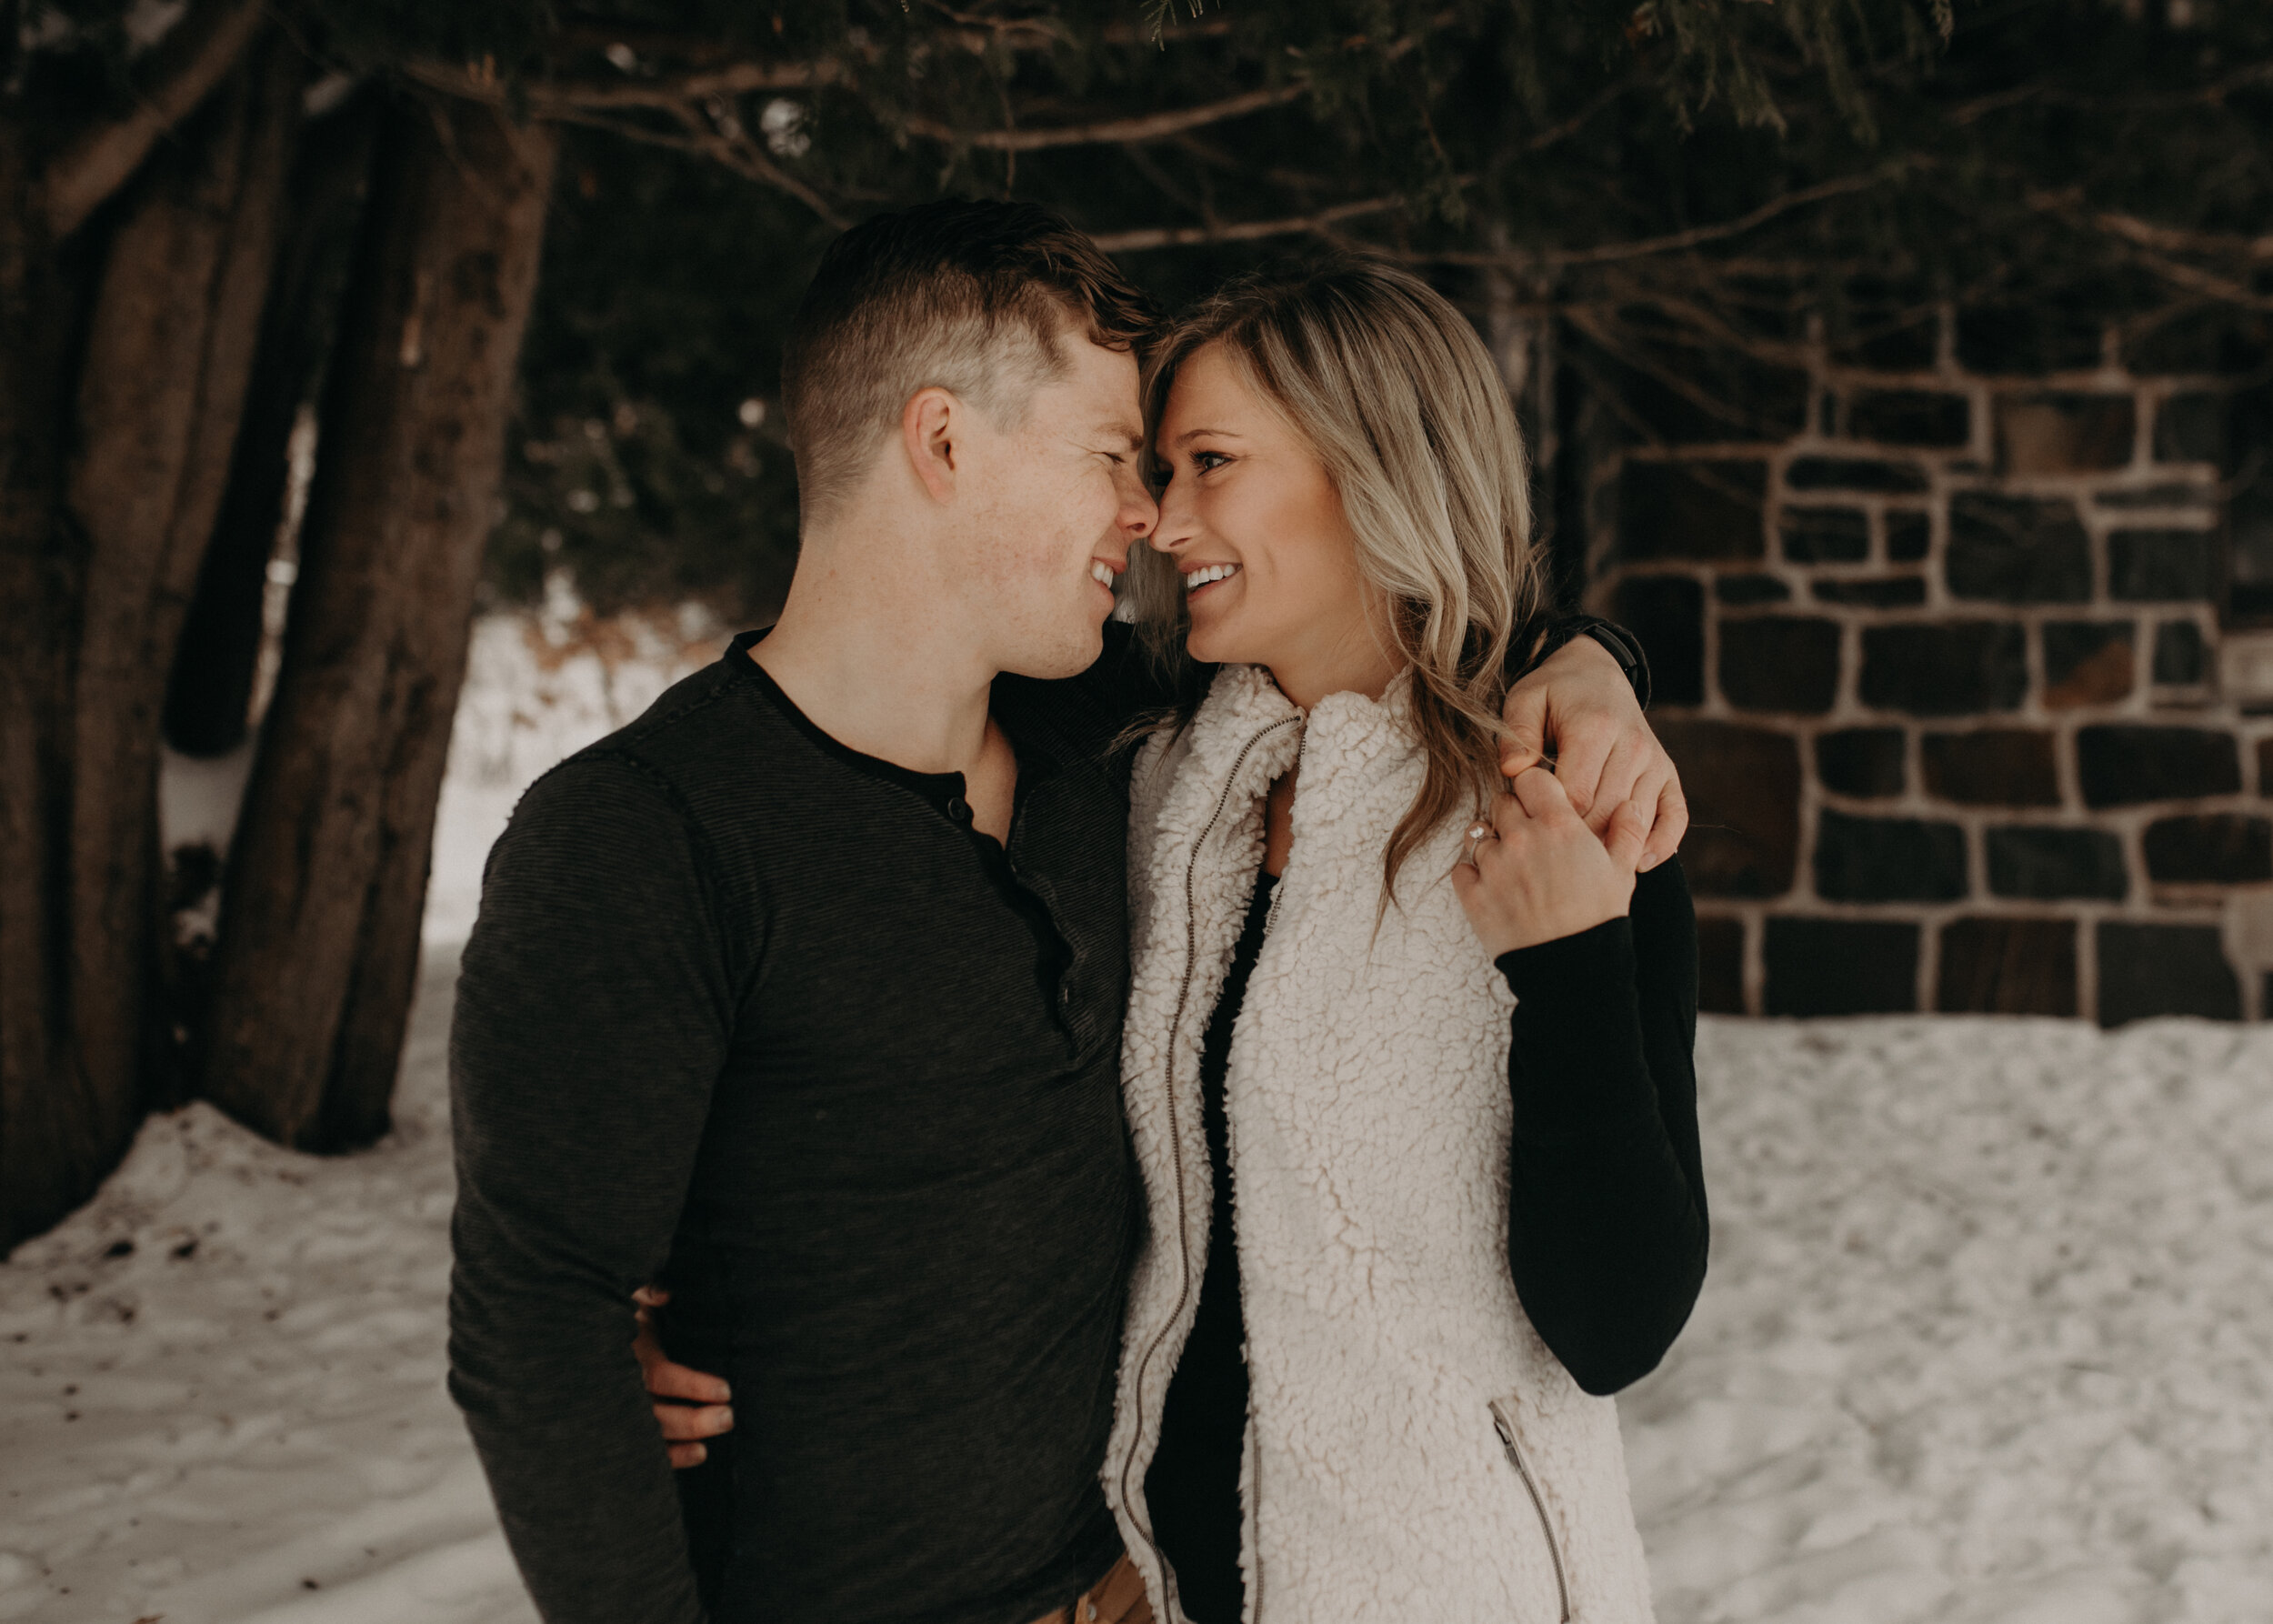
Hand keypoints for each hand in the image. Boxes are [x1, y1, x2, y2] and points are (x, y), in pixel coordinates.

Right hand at [633, 1286, 733, 1468]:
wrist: (591, 1338)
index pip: (661, 1376)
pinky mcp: (631, 1427)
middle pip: (657, 1413)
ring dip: (688, 1436)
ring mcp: (626, 1410)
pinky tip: (701, 1454)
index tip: (725, 1390)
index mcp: (630, 1355)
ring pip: (655, 1433)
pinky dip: (673, 1456)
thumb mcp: (632, 1296)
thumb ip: (648, 1292)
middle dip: (694, 1420)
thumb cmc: (623, 1314)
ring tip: (722, 1427)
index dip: (692, 1386)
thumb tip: (664, 1295)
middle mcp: (626, 1387)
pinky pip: (650, 1449)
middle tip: (728, 1417)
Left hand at [1452, 767, 1647, 956]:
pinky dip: (1472, 875)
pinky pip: (1461, 869)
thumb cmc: (1599, 918)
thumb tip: (1630, 805)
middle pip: (1502, 802)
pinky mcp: (1473, 894)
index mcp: (1559, 825)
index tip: (1541, 804)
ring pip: (1479, 835)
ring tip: (1514, 870)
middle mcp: (1522, 837)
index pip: (1531, 777)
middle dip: (1514, 815)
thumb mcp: (1622, 872)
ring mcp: (1494, 865)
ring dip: (1493, 846)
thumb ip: (1626, 831)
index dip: (1535, 789)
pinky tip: (1495, 889)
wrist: (1572, 967)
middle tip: (1529, 840)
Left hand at [1499, 635, 1686, 870]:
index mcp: (1596, 727)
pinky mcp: (1668, 774)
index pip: (1577, 794)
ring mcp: (1655, 761)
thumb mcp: (1525, 700)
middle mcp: (1633, 745)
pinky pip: (1675, 816)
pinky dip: (1661, 844)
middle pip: (1608, 813)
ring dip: (1611, 846)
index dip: (1552, 820)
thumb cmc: (1554, 694)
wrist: (1597, 675)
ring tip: (1581, 864)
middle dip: (1577, 839)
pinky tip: (1637, 862)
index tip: (1530, 828)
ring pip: (1637, 820)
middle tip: (1549, 854)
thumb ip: (1517, 735)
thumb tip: (1514, 771)